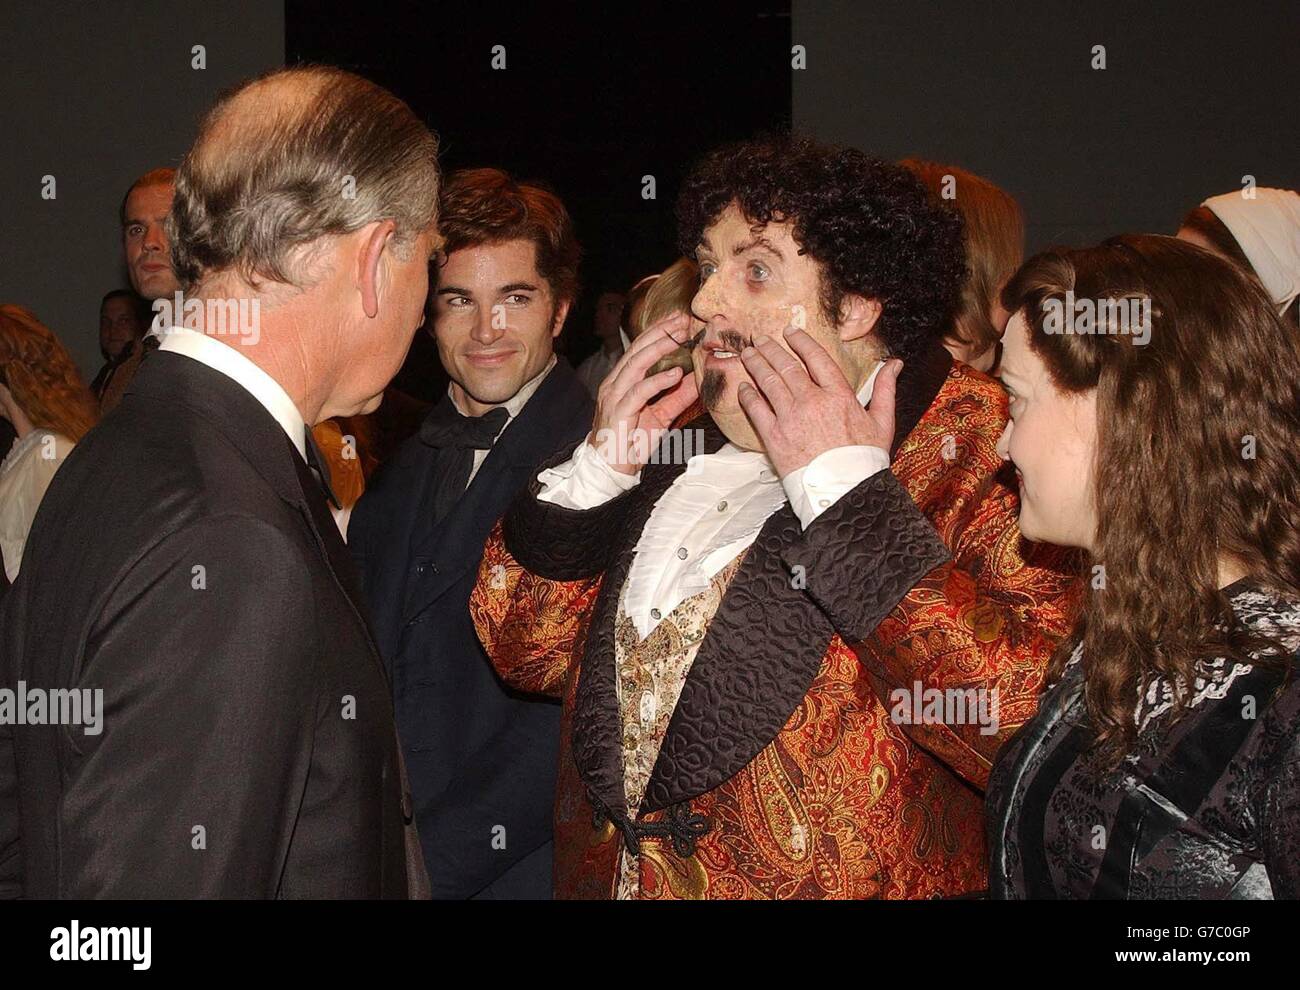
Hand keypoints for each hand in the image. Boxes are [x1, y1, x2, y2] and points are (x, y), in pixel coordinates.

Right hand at [590, 311, 699, 474]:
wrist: (609, 469)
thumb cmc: (630, 443)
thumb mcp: (661, 417)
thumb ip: (677, 397)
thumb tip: (697, 380)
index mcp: (622, 380)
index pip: (640, 348)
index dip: (659, 331)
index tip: (680, 318)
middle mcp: (615, 383)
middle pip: (638, 349)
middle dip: (662, 331)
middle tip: (684, 319)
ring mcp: (614, 396)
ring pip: (637, 363)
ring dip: (661, 347)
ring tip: (681, 336)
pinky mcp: (619, 412)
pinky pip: (639, 391)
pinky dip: (658, 381)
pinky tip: (675, 373)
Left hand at [736, 326, 901, 477]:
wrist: (843, 490)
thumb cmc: (864, 459)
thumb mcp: (883, 422)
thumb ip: (885, 389)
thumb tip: (895, 364)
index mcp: (838, 395)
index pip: (816, 358)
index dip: (801, 341)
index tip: (790, 332)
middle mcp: (812, 401)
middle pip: (787, 367)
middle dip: (772, 349)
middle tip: (760, 339)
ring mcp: (790, 418)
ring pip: (769, 382)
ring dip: (756, 365)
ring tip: (748, 354)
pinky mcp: (774, 436)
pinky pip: (756, 409)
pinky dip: (748, 395)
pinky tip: (743, 387)